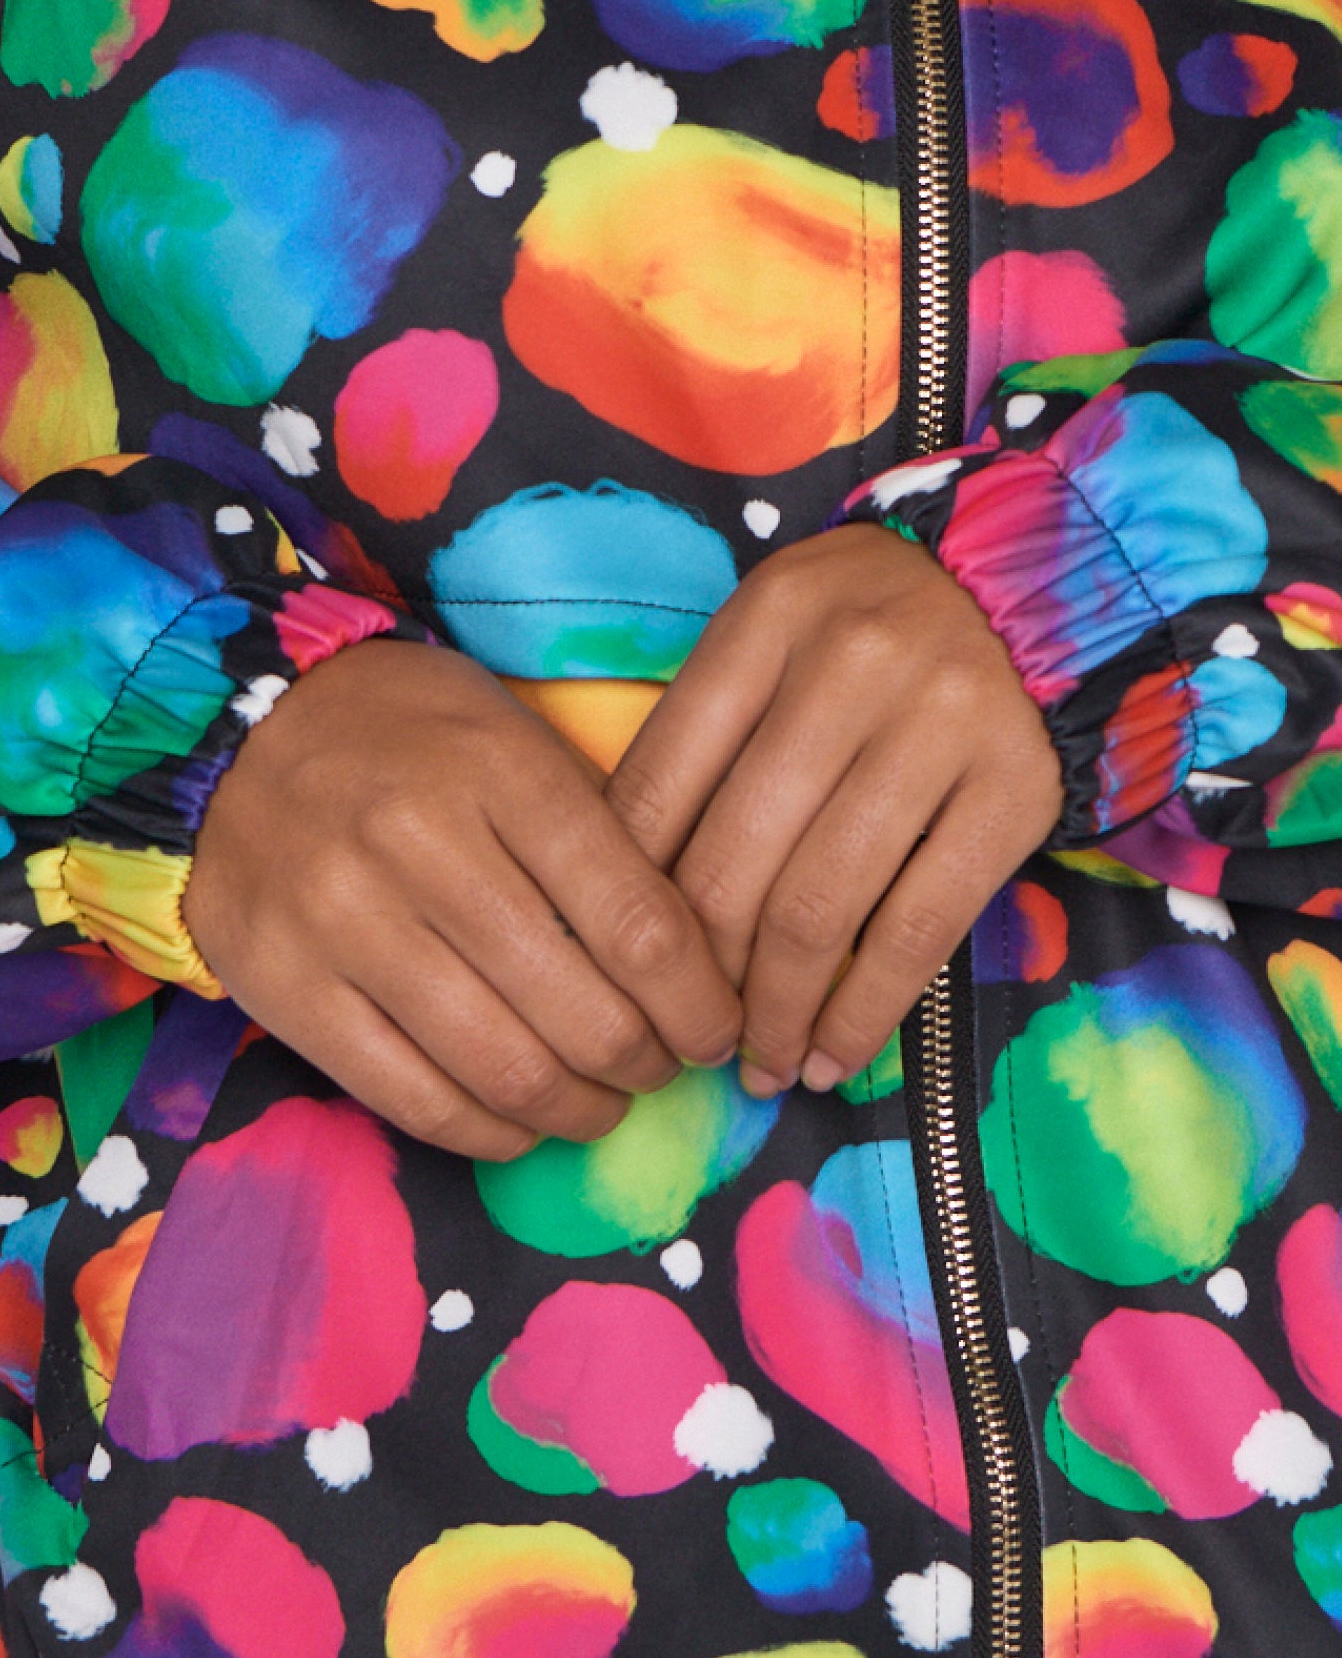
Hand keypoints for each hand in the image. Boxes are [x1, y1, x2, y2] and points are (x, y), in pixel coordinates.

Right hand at [184, 639, 743, 1162]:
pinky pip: (413, 1099)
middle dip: (647, 1066)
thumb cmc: (406, 738)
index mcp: (500, 771)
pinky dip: (488, 1134)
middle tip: (661, 1070)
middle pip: (581, 1011)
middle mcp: (420, 845)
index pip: (637, 922)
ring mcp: (344, 922)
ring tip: (599, 1106)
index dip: (697, 1002)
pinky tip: (520, 1125)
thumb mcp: (512, 737)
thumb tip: (691, 964)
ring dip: (577, 1112)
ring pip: (502, 1069)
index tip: (716, 1028)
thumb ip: (596, 834)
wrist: (234, 730)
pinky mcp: (287, 987)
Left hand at [605, 525, 1063, 1097]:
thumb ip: (707, 732)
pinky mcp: (1014, 792)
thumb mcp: (778, 635)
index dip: (628, 897)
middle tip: (687, 1037)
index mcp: (768, 620)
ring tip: (758, 1065)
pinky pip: (916, 931)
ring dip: (777, 1014)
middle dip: (697, 976)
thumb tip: (629, 890)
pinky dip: (863, 1014)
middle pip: (732, 859)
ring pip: (818, 908)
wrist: (1036, 592)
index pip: (659, 783)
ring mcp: (939, 727)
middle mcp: (848, 665)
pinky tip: (831, 1058)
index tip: (620, 966)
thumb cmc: (872, 628)